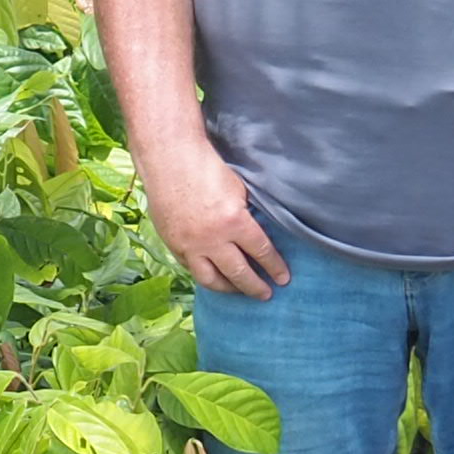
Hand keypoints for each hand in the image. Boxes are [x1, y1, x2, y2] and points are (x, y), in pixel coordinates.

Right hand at [141, 141, 287, 296]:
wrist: (169, 159)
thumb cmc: (207, 167)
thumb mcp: (239, 190)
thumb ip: (247, 216)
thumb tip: (258, 234)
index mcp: (234, 223)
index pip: (261, 253)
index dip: (274, 268)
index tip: (283, 279)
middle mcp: (212, 240)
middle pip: (238, 273)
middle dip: (255, 287)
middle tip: (266, 294)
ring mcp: (189, 245)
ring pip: (211, 279)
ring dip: (228, 288)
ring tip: (238, 290)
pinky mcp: (172, 244)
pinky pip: (191, 268)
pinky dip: (204, 274)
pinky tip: (213, 275)